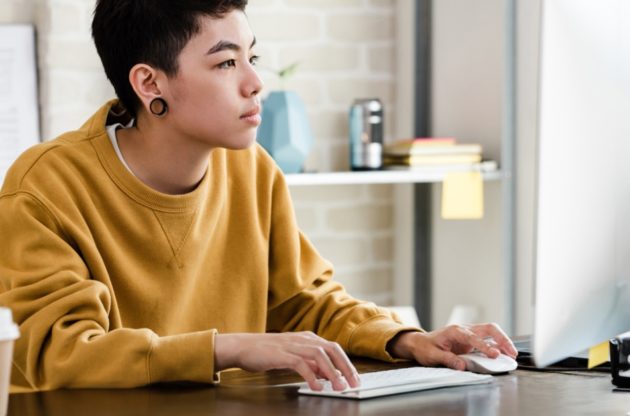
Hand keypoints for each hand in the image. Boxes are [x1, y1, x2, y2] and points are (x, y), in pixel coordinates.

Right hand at [214, 332, 359, 390]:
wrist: (243, 347)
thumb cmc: (267, 352)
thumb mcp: (294, 356)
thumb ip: (310, 363)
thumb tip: (328, 374)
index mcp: (308, 338)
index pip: (334, 348)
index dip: (346, 363)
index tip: (354, 378)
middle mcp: (303, 339)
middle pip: (332, 349)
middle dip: (345, 367)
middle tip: (353, 383)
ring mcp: (293, 345)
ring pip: (319, 356)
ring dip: (332, 372)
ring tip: (338, 387)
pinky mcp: (282, 354)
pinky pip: (301, 364)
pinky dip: (311, 376)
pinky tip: (316, 387)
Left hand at [387, 323, 517, 370]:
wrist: (420, 343)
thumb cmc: (426, 347)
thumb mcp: (433, 355)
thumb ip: (448, 360)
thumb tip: (462, 366)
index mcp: (455, 331)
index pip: (474, 337)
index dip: (485, 346)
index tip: (495, 355)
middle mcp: (464, 329)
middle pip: (488, 328)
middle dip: (502, 338)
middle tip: (512, 352)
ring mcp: (469, 334)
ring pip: (491, 332)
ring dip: (503, 341)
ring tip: (512, 354)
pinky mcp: (471, 340)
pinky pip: (488, 340)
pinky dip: (497, 346)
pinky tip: (503, 354)